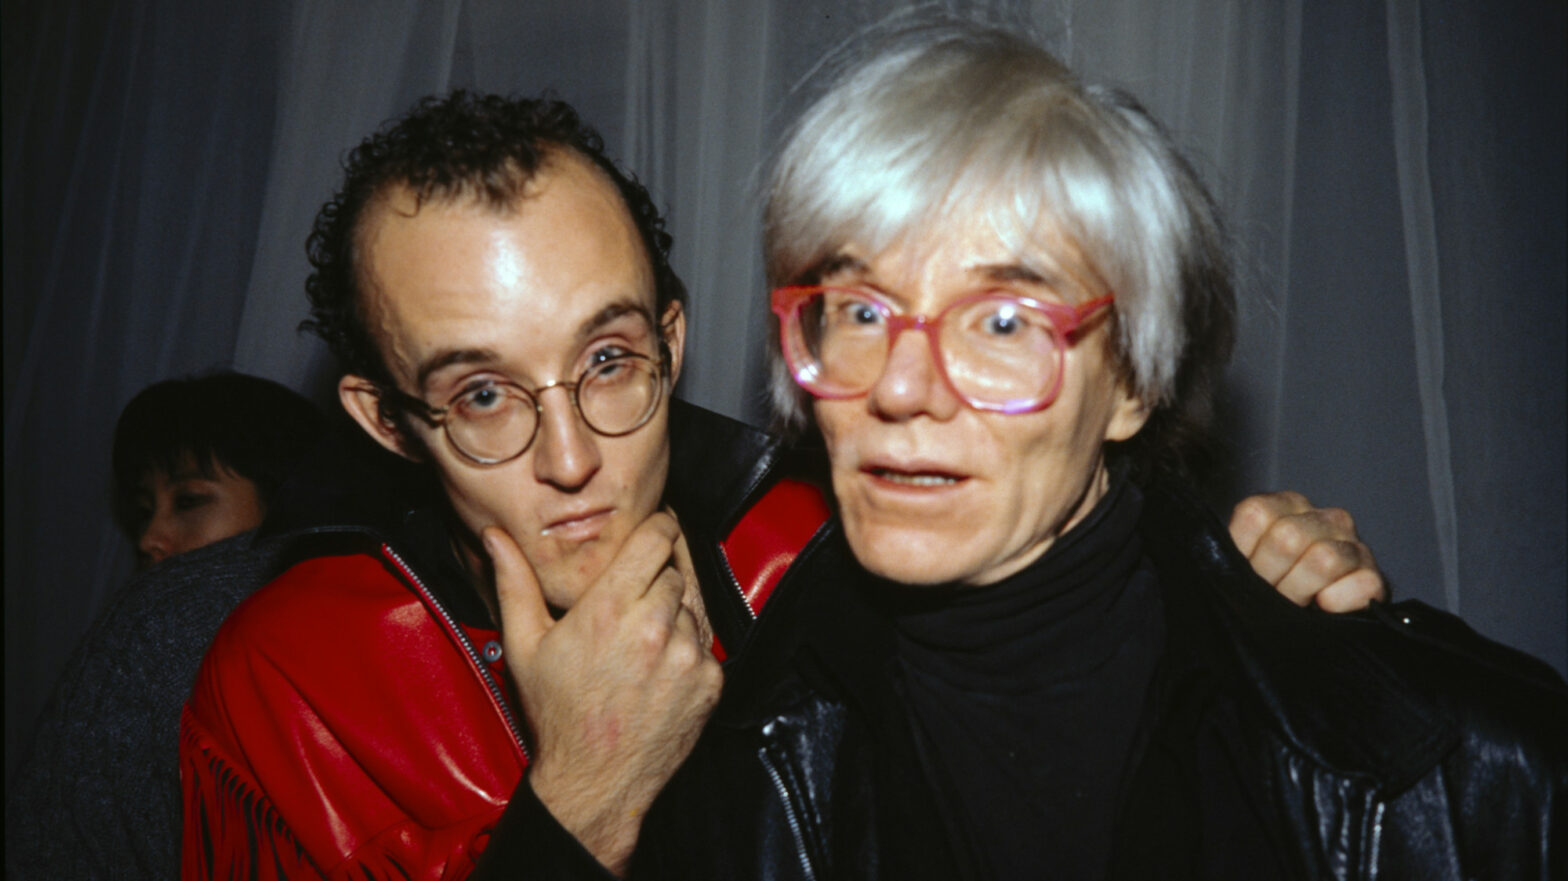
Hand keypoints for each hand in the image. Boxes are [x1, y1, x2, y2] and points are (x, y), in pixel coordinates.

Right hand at [483, 513, 721, 875]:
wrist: (594, 781)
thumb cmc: (556, 714)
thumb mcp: (524, 645)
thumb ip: (514, 582)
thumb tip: (496, 536)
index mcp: (610, 609)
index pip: (656, 537)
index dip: (657, 527)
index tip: (652, 531)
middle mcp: (655, 627)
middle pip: (673, 571)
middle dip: (655, 579)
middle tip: (631, 604)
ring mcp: (688, 656)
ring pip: (691, 607)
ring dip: (673, 616)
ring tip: (640, 646)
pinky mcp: (709, 682)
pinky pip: (706, 644)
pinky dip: (688, 650)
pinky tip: (657, 670)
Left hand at [1228, 491, 1385, 611]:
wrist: (1307, 625)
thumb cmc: (1266, 592)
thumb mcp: (1240, 567)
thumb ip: (1230, 553)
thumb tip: (1221, 560)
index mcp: (1286, 506)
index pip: (1256, 514)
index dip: (1247, 554)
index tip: (1249, 574)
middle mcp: (1325, 517)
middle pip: (1288, 538)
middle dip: (1273, 578)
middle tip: (1272, 595)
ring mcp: (1355, 545)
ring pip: (1324, 559)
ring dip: (1302, 591)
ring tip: (1297, 603)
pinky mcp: (1375, 577)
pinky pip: (1358, 585)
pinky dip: (1337, 604)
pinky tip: (1325, 608)